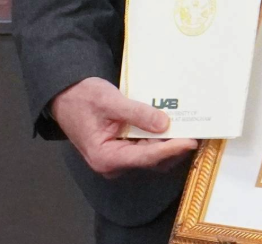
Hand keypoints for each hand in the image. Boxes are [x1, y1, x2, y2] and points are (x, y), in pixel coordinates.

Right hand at [49, 77, 198, 178]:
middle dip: (174, 146)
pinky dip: (159, 138)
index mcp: (106, 157)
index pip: (146, 157)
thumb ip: (137, 113)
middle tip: (196, 130)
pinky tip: (172, 126)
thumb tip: (165, 124)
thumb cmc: (82, 98)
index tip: (191, 141)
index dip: (170, 149)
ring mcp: (118, 159)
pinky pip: (145, 148)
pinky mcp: (122, 151)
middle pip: (152, 159)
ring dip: (169, 143)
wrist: (65, 96)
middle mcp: (113, 164)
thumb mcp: (110, 101)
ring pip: (151, 155)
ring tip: (189, 127)